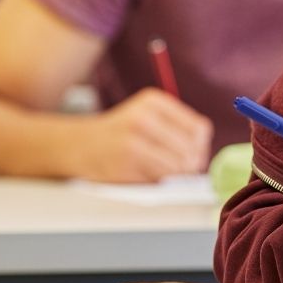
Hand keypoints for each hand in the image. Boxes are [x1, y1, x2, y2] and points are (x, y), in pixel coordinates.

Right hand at [83, 88, 212, 182]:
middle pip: (190, 149)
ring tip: (164, 172)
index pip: (199, 129)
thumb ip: (177, 128)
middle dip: (190, 164)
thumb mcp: (148, 115)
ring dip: (176, 176)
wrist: (81, 144)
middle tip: (181, 169)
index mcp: (154, 101)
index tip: (193, 154)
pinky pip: (159, 179)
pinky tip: (146, 174)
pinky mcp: (125, 163)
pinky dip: (159, 181)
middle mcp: (144, 118)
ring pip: (177, 166)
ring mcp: (133, 141)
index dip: (200, 147)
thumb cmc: (121, 132)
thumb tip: (202, 156)